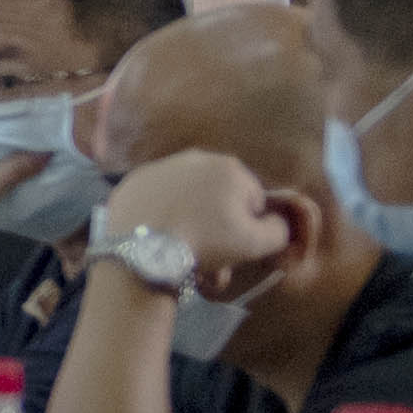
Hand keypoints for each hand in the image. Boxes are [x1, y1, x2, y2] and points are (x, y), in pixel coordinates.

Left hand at [94, 151, 285, 285]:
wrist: (143, 249)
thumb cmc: (207, 242)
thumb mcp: (257, 243)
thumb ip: (279, 230)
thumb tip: (276, 221)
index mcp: (230, 167)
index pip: (252, 200)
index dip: (248, 228)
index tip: (234, 248)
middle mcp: (195, 158)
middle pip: (217, 198)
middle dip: (217, 226)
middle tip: (209, 255)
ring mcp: (160, 167)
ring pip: (187, 198)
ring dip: (191, 221)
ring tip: (183, 251)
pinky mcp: (132, 181)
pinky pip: (157, 201)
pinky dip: (161, 216)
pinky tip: (158, 237)